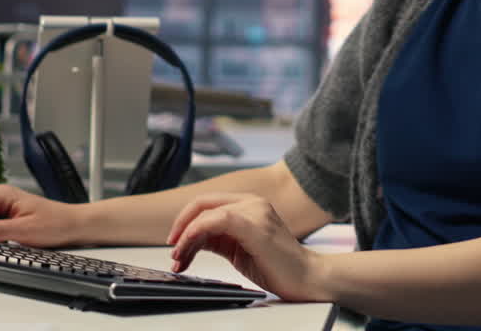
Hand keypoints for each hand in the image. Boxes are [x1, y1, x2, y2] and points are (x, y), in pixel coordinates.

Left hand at [167, 193, 329, 302]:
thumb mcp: (238, 249)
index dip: (186, 219)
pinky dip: (195, 234)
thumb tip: (191, 239)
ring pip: (205, 213)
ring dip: (185, 236)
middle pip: (202, 203)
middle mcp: (252, 202)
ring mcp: (255, 211)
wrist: (307, 279)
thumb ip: (218, 238)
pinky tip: (189, 251)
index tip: (176, 241)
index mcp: (250, 204)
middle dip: (180, 225)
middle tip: (173, 249)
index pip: (208, 202)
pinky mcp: (255, 225)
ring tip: (179, 259)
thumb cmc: (277, 267)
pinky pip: (215, 221)